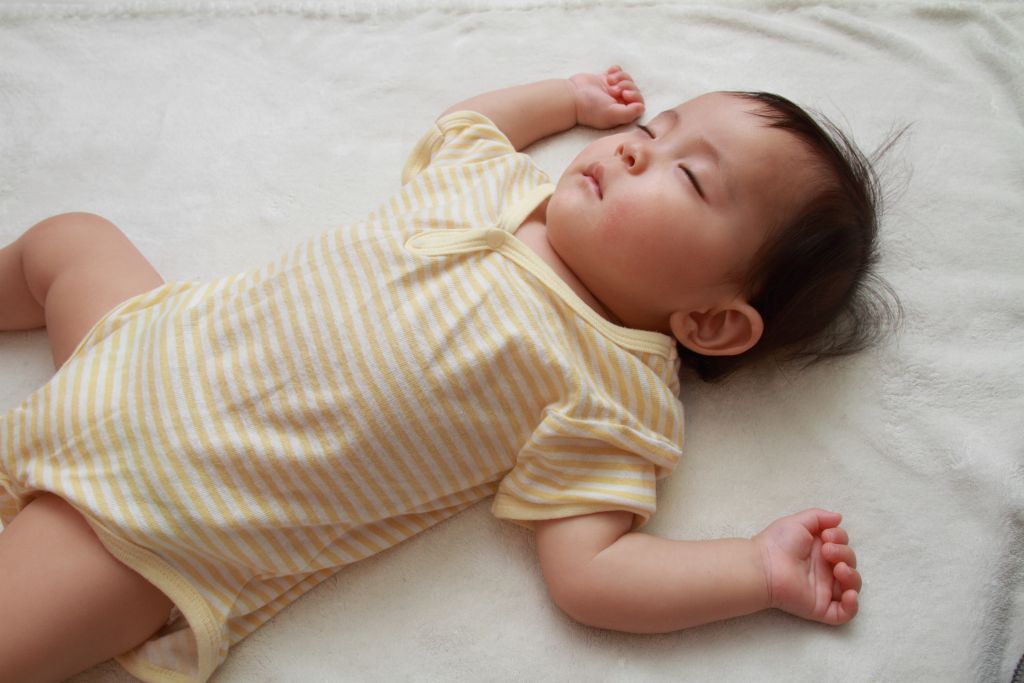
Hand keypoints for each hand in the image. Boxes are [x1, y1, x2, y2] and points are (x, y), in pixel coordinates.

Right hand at [568, 66, 644, 128]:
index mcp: (621, 112)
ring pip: (627, 78)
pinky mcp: (605, 79)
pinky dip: (616, 70)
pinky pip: (618, 71)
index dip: (636, 96)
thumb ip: (629, 113)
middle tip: (613, 89)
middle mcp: (618, 102)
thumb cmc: (590, 108)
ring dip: (620, 77)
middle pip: (634, 89)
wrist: (572, 96)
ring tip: (609, 81)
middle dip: (626, 85)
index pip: (639, 103)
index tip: (625, 94)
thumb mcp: (611, 114)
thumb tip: (641, 108)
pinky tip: (608, 74)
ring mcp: (611, 90)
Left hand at [753, 509, 860, 624]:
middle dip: (845, 554)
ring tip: (839, 569)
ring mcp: (824, 590)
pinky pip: (845, 613)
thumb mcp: (798, 523)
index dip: (841, 539)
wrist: (763, 566)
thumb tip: (838, 518)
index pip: (843, 546)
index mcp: (820, 552)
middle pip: (850, 564)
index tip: (827, 536)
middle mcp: (824, 570)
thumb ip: (819, 517)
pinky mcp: (821, 607)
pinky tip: (848, 594)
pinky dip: (852, 606)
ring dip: (852, 576)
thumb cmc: (777, 543)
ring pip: (851, 587)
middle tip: (826, 551)